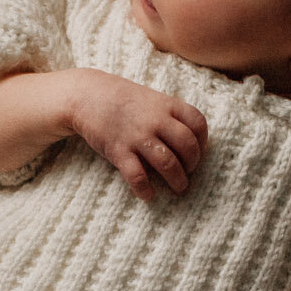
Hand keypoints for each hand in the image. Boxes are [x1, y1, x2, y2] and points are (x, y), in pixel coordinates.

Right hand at [66, 71, 208, 200]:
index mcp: (167, 105)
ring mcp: (138, 136)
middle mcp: (156, 120)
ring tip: (178, 189)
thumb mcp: (151, 99)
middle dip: (193, 165)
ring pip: (168, 163)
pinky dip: (145, 189)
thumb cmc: (123, 99)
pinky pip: (137, 176)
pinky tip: (148, 195)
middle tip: (188, 173)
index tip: (198, 152)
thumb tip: (189, 141)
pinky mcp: (119, 150)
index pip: (198, 123)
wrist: (87, 95)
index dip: (203, 141)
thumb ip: (170, 115)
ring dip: (177, 181)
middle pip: (188, 146)